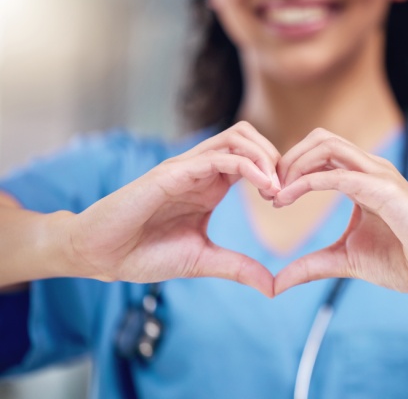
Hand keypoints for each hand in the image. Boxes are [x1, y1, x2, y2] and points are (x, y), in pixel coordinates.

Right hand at [63, 122, 280, 296]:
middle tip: (287, 189)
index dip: (275, 171)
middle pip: (247, 137)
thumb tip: (273, 287)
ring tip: (276, 187)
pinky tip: (263, 186)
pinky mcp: (172, 173)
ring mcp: (186, 168)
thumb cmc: (146, 254)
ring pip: (236, 137)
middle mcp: (200, 170)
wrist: (103, 257)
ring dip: (264, 155)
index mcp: (210, 185)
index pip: (251, 158)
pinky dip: (247, 165)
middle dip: (275, 156)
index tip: (287, 199)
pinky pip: (217, 157)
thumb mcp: (203, 260)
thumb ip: (239, 267)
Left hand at [273, 128, 407, 297]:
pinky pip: (339, 175)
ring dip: (295, 165)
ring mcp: (380, 175)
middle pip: (320, 139)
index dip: (290, 168)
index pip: (320, 153)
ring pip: (327, 145)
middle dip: (287, 159)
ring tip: (277, 195)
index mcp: (362, 179)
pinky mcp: (386, 191)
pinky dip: (308, 182)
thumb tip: (276, 284)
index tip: (271, 197)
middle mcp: (371, 169)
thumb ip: (310, 265)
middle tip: (269, 191)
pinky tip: (288, 198)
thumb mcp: (344, 261)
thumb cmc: (403, 262)